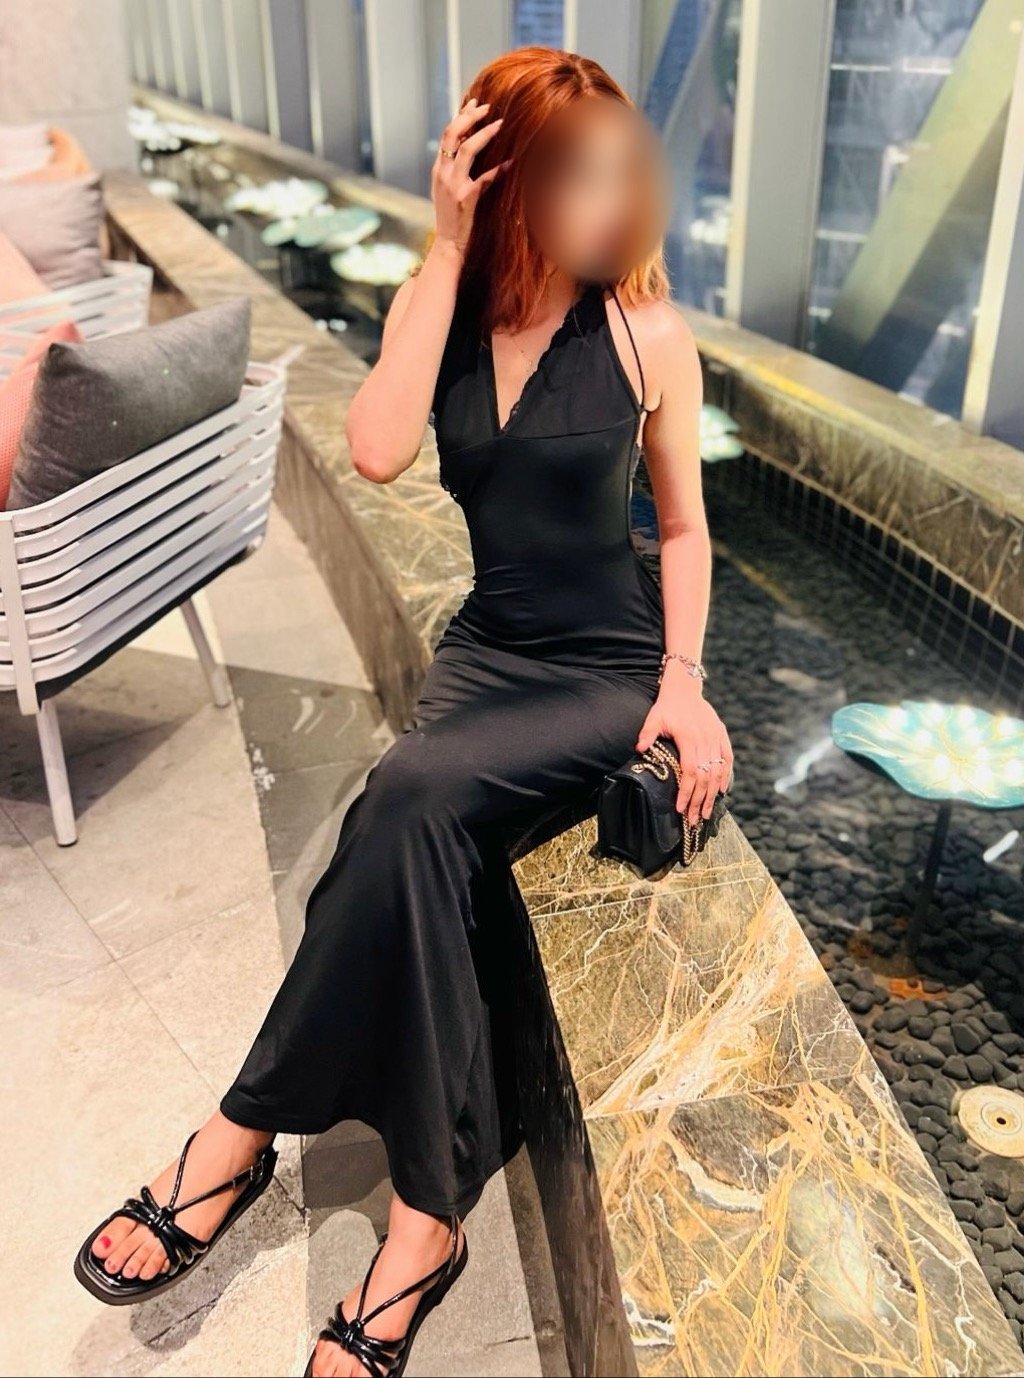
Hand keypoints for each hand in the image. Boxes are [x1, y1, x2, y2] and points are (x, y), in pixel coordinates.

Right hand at [432, 97, 511, 256]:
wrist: (448, 245)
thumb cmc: (452, 219)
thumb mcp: (447, 191)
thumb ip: (453, 171)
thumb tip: (466, 151)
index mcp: (438, 170)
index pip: (447, 135)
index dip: (461, 116)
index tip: (475, 104)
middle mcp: (443, 174)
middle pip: (453, 134)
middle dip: (471, 117)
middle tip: (489, 107)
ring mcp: (453, 186)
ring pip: (467, 150)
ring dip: (485, 134)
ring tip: (501, 124)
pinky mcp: (465, 199)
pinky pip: (484, 178)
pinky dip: (499, 169)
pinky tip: (511, 162)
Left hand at [635, 673, 732, 826]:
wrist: (685, 690)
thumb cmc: (667, 706)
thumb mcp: (654, 718)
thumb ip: (647, 734)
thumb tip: (639, 749)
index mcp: (689, 738)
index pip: (690, 772)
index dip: (687, 792)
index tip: (681, 808)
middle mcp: (706, 740)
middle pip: (705, 777)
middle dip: (699, 801)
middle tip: (694, 819)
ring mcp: (716, 739)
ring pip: (717, 772)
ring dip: (712, 794)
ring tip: (706, 812)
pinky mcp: (722, 736)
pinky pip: (727, 760)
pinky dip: (726, 776)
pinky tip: (721, 791)